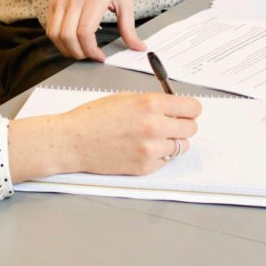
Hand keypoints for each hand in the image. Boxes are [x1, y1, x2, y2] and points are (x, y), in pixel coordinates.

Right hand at [7, 93, 201, 181]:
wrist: (72, 141)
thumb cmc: (93, 118)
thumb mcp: (126, 98)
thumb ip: (153, 102)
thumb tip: (174, 107)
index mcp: (150, 104)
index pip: (193, 108)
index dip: (189, 109)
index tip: (185, 111)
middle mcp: (155, 126)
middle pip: (191, 128)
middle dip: (182, 125)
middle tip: (170, 124)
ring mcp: (151, 149)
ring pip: (181, 146)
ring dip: (172, 142)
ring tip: (153, 138)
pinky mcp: (145, 167)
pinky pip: (166, 161)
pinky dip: (159, 156)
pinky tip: (142, 149)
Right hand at [47, 0, 145, 60]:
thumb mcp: (124, 0)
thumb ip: (129, 27)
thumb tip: (139, 47)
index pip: (85, 32)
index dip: (90, 50)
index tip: (100, 56)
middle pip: (68, 36)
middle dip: (79, 53)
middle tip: (89, 56)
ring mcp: (61, 0)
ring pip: (55, 34)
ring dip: (66, 49)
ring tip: (79, 51)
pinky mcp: (53, 2)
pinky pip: (50, 28)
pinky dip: (59, 41)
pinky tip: (71, 42)